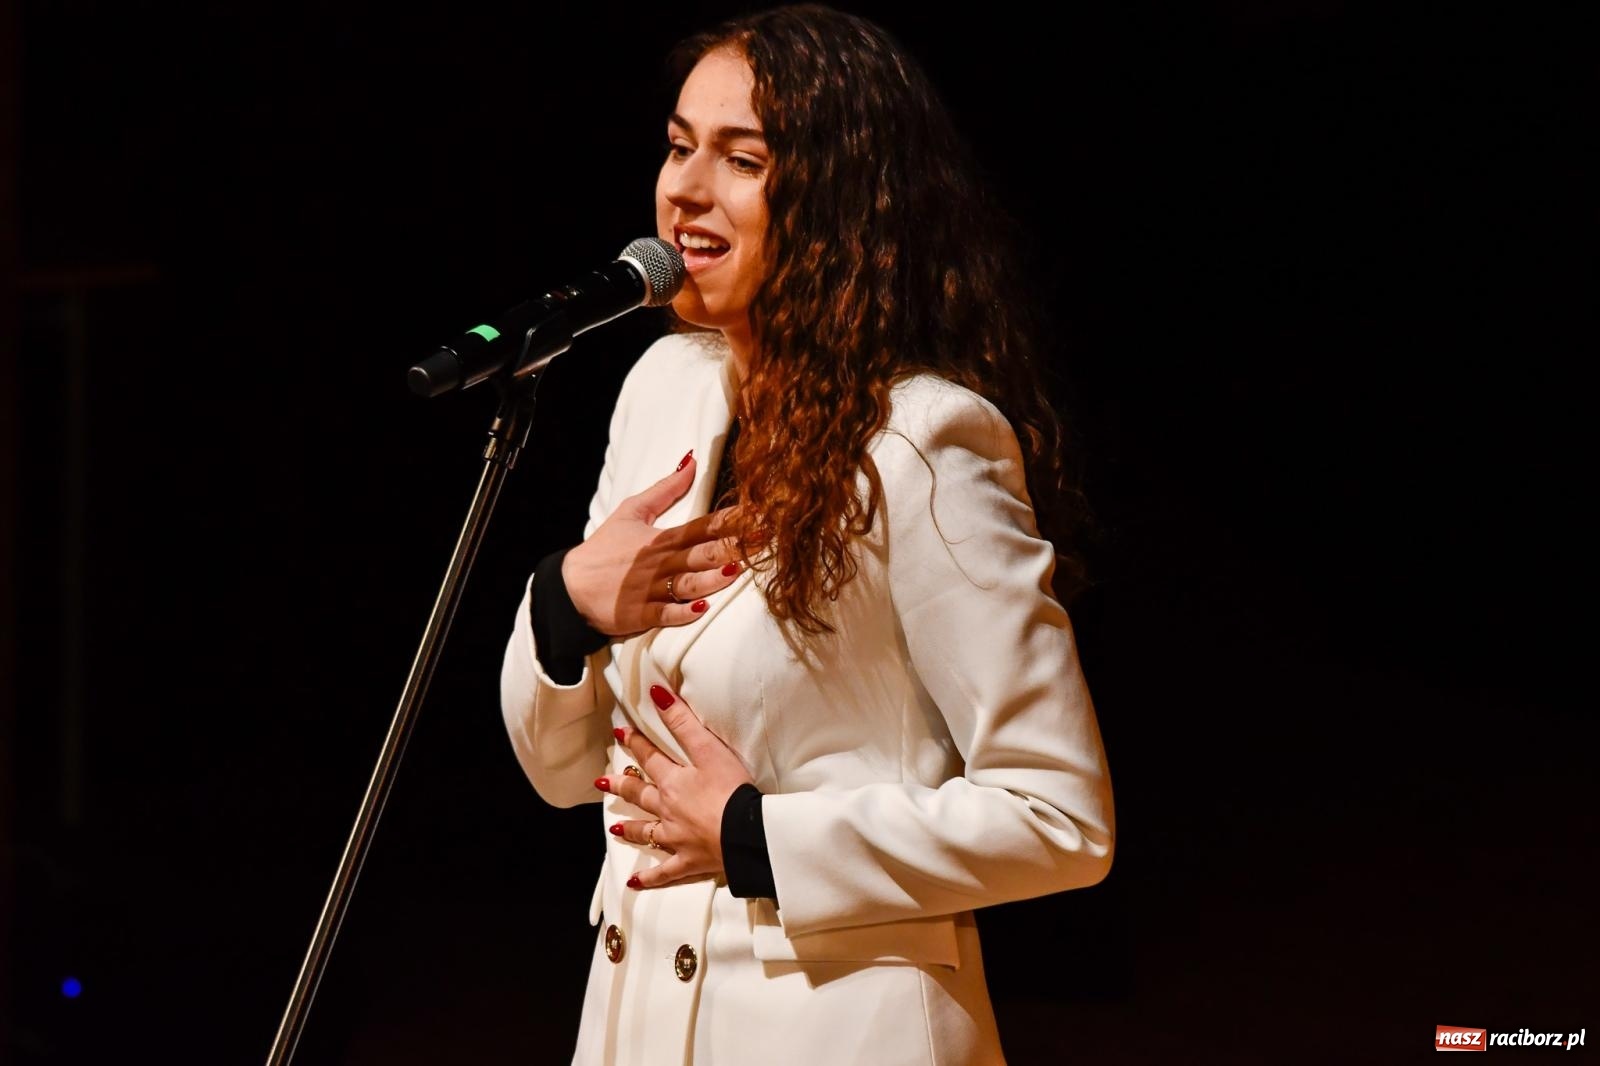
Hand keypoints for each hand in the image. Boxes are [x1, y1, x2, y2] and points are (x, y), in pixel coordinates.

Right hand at [563, 451, 743, 637]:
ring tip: (736, 572)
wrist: (570, 587)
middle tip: (761, 541)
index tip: (759, 514)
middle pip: (700, 554)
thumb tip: (691, 461)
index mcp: (661, 538)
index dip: (732, 520)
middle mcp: (659, 563)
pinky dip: (683, 613)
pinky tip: (702, 608)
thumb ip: (665, 489)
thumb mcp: (631, 512)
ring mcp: (651, 590)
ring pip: (687, 584)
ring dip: (712, 579)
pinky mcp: (641, 615)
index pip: (703, 526)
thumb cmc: (604, 549)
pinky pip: (665, 615)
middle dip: (732, 547)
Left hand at [600, 684, 754, 888]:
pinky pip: (664, 872)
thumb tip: (656, 693)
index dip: (635, 743)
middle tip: (603, 781)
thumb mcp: (709, 750)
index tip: (619, 734)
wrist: (743, 834)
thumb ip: (683, 722)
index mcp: (674, 781)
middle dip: (622, 785)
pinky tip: (635, 883)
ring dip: (630, 828)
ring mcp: (675, 838)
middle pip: (640, 795)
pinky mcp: (688, 862)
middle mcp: (668, 809)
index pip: (650, 758)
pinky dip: (650, 878)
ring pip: (646, 832)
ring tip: (615, 827)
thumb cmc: (731, 790)